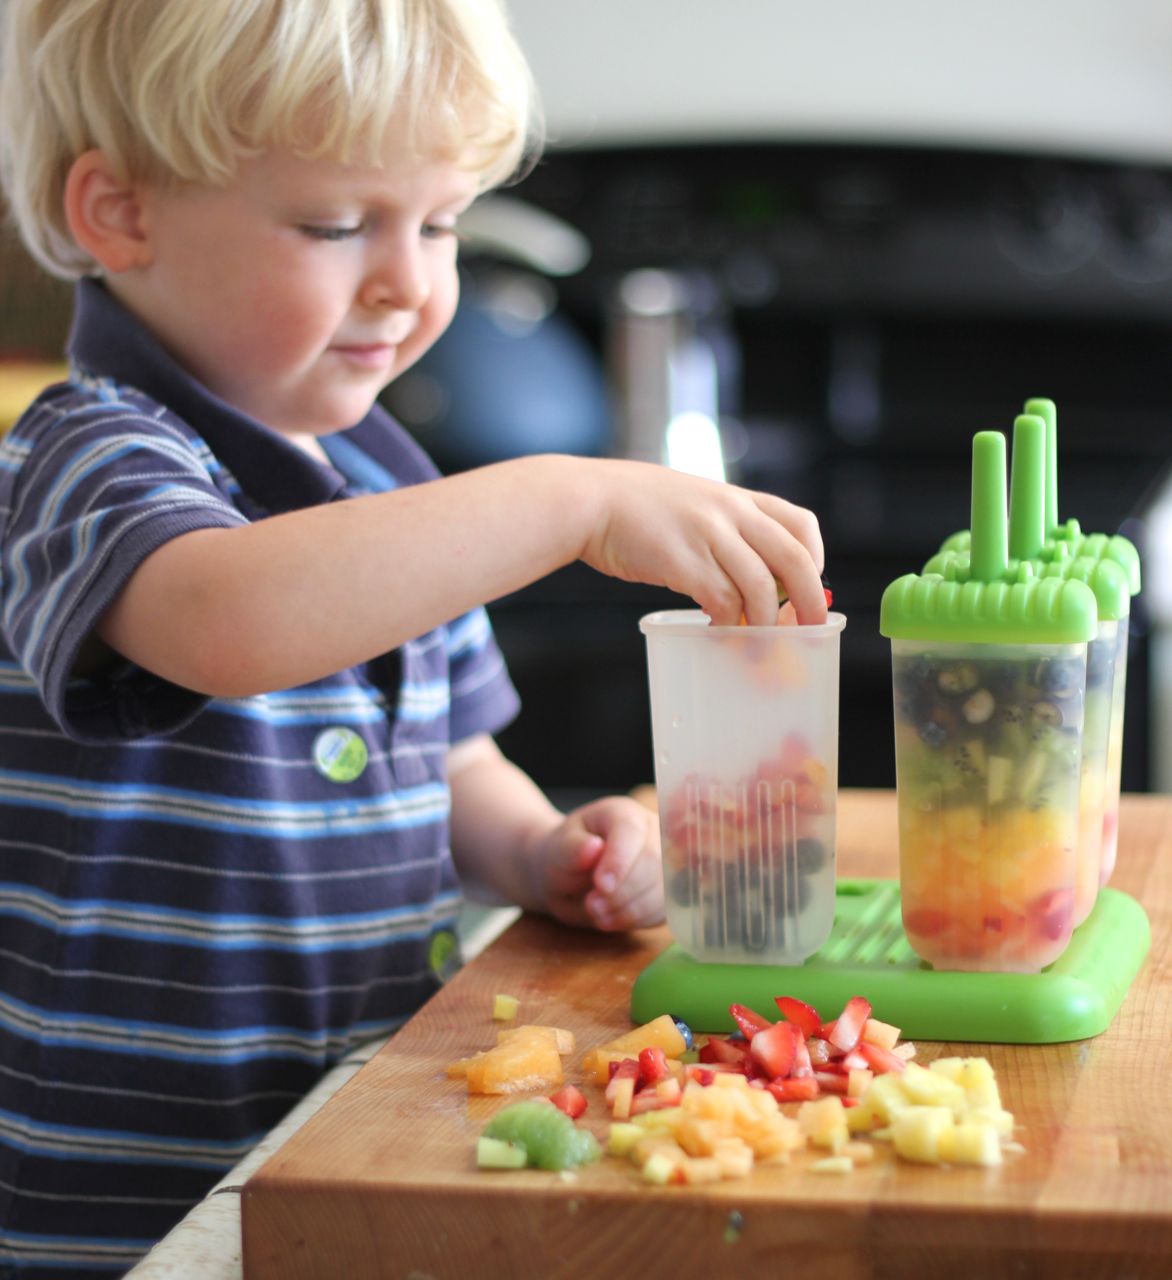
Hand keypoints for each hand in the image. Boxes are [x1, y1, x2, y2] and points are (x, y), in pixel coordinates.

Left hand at [533, 796, 663, 930]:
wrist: (571, 878)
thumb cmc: (565, 857)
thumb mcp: (557, 851)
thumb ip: (572, 849)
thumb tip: (593, 847)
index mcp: (622, 813)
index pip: (631, 831)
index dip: (619, 861)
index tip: (600, 886)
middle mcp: (651, 832)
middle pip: (653, 861)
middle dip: (622, 891)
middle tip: (592, 906)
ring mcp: (665, 861)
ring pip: (662, 889)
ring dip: (628, 910)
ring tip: (597, 914)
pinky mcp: (668, 891)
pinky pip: (663, 909)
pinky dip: (636, 920)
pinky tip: (612, 919)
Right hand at [579, 459, 826, 626]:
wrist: (590, 500)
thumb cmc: (635, 508)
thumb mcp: (693, 503)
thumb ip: (724, 530)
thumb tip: (753, 578)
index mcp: (737, 498)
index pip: (801, 524)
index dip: (815, 560)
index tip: (808, 589)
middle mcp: (731, 512)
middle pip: (795, 560)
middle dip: (809, 603)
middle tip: (809, 632)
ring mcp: (708, 535)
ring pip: (761, 588)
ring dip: (766, 625)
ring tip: (757, 646)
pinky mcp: (683, 562)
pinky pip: (723, 602)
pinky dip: (729, 625)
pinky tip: (718, 632)